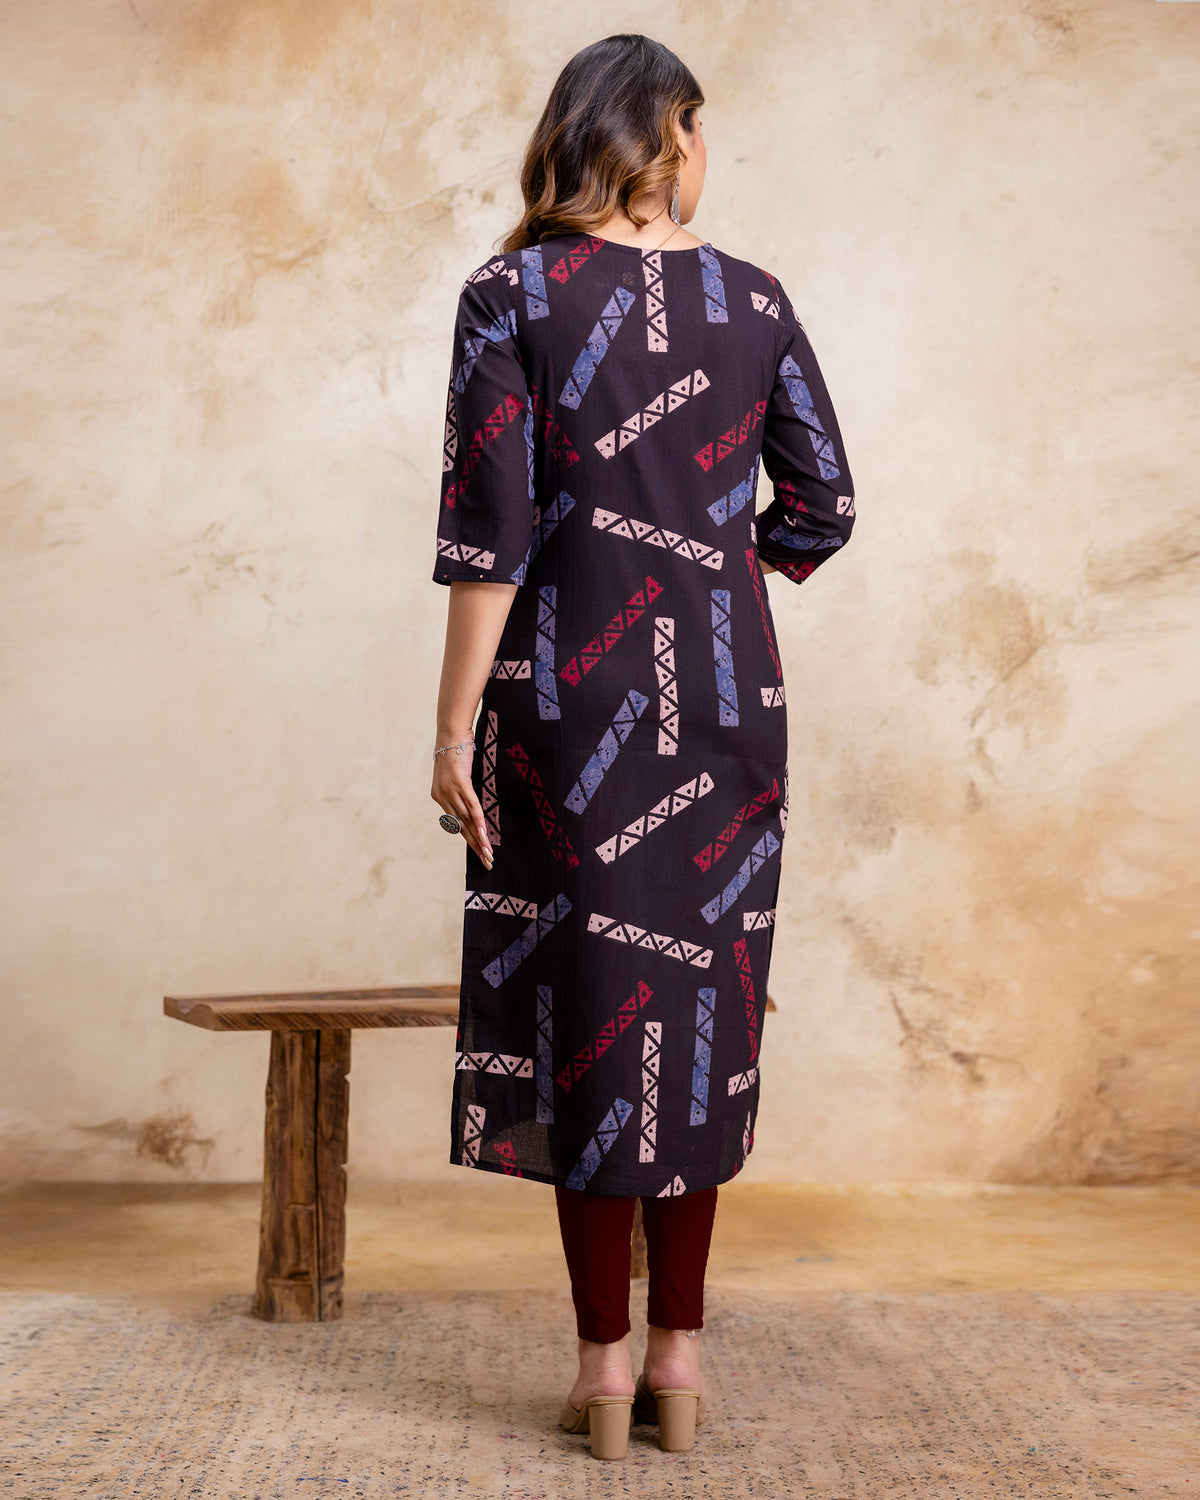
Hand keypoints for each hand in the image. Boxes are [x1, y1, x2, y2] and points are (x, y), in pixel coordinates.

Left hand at [432, 741, 493, 871]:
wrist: (451, 733)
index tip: (479, 853)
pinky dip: (479, 820)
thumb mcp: (457, 774)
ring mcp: (451, 791)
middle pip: (462, 827)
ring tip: (488, 853)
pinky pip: (472, 806)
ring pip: (467, 821)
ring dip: (479, 838)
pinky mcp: (460, 783)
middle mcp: (442, 797)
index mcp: (439, 797)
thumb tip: (470, 801)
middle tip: (487, 862)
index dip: (469, 839)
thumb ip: (461, 789)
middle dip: (476, 846)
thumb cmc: (456, 751)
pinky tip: (485, 833)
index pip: (456, 824)